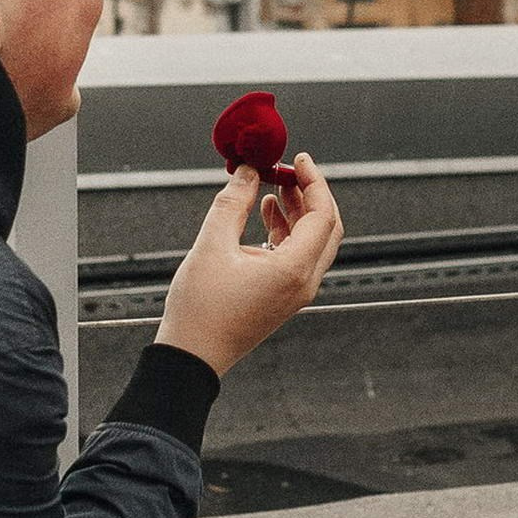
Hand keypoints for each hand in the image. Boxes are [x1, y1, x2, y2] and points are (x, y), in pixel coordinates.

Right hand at [154, 153, 343, 375]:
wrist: (191, 358)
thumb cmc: (199, 311)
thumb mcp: (211, 245)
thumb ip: (233, 202)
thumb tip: (248, 171)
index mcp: (294, 270)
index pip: (323, 215)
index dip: (314, 181)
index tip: (299, 159)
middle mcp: (303, 282)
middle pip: (326, 227)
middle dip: (310, 193)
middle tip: (288, 169)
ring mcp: (296, 292)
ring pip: (313, 241)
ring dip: (298, 211)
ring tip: (275, 185)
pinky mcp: (284, 297)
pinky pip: (298, 256)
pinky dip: (288, 230)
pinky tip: (267, 212)